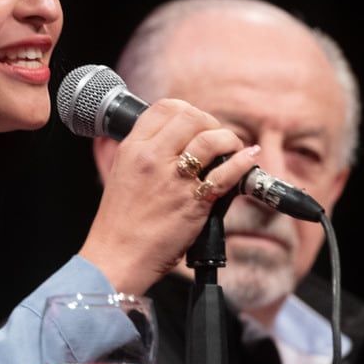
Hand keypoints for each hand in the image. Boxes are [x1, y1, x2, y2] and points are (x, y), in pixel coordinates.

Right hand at [79, 99, 261, 295]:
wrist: (116, 256)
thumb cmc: (119, 222)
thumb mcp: (121, 174)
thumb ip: (144, 154)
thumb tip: (173, 141)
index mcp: (132, 148)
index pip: (165, 108)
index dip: (188, 111)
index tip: (197, 124)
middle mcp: (152, 158)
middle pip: (191, 117)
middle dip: (211, 123)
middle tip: (216, 138)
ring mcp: (173, 180)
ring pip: (210, 139)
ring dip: (229, 140)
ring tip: (233, 148)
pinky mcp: (192, 202)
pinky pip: (226, 173)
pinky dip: (242, 163)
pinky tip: (248, 159)